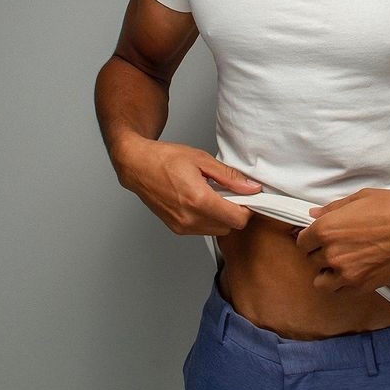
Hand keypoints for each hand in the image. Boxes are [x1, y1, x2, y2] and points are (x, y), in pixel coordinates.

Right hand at [116, 137, 261, 235]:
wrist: (138, 166)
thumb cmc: (165, 159)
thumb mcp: (202, 160)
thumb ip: (230, 177)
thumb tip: (251, 187)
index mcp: (198, 199)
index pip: (238, 218)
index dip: (248, 207)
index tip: (246, 195)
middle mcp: (190, 218)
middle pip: (230, 227)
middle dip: (235, 211)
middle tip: (229, 192)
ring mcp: (182, 226)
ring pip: (217, 230)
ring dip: (221, 216)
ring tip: (212, 194)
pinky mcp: (176, 229)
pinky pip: (203, 230)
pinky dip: (208, 218)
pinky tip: (201, 200)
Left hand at [295, 188, 389, 292]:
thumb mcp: (360, 199)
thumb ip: (333, 209)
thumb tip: (315, 214)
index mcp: (327, 229)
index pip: (302, 242)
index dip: (310, 239)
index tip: (318, 238)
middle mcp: (332, 253)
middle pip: (311, 260)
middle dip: (320, 253)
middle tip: (335, 246)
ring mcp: (347, 273)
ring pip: (322, 282)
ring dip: (327, 273)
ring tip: (341, 263)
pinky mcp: (363, 286)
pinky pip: (341, 292)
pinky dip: (343, 284)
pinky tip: (354, 272)